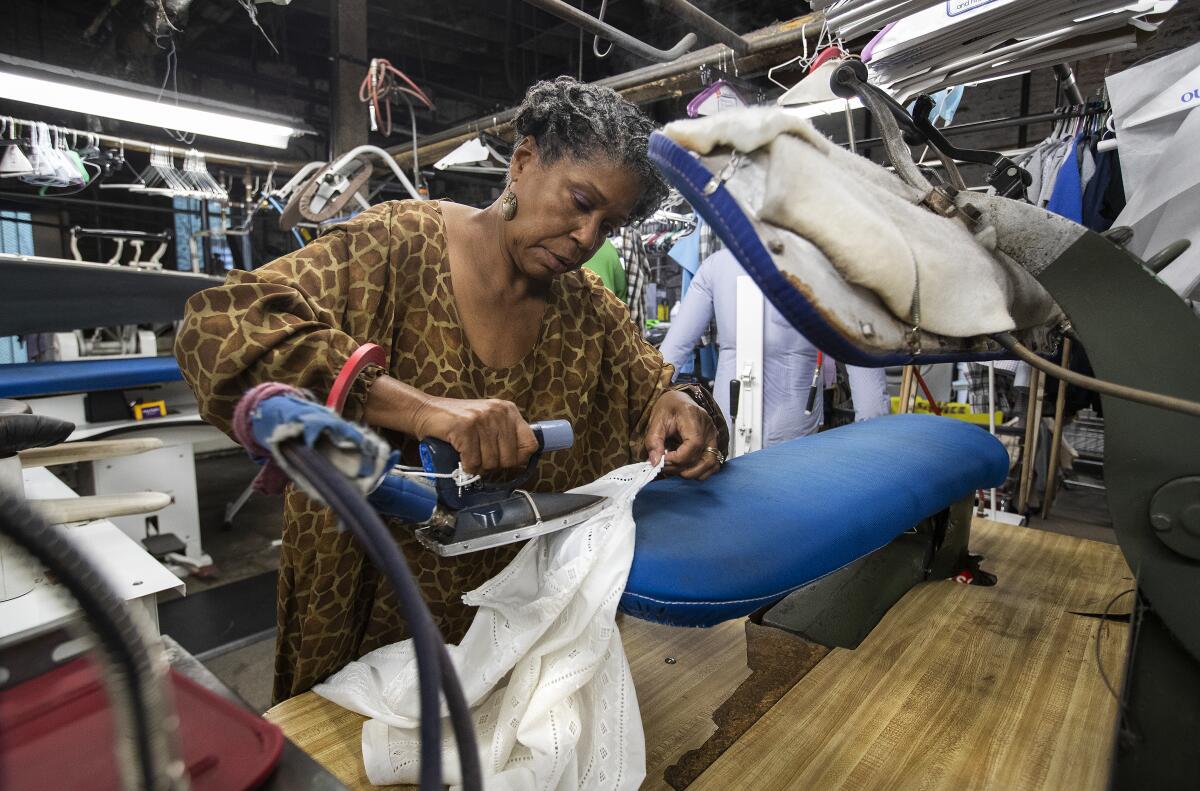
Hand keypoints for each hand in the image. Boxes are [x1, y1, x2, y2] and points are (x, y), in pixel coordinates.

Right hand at [410, 396, 539, 474]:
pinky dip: (466, 466)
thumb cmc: (458, 421)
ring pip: (491, 463)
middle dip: (494, 465)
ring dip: (478, 466)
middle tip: (480, 458)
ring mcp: (481, 419)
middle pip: (510, 458)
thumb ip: (505, 435)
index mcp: (508, 410)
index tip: (506, 460)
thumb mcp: (488, 421)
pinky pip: (473, 462)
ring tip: (468, 455)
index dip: (520, 458)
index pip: (531, 443)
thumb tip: (521, 461)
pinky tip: (460, 457)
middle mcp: (498, 412)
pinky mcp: (465, 428)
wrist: (426, 411)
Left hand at [643, 390, 721, 479]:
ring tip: (674, 469)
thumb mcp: (656, 420)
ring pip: (711, 463)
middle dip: (681, 468)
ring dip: (692, 472)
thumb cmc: (668, 407)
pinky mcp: (713, 444)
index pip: (694, 444)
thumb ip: (654, 441)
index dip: (678, 458)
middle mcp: (708, 429)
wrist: (679, 400)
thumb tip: (655, 462)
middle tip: (664, 466)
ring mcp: (713, 437)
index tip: (663, 460)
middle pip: (703, 457)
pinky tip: (686, 470)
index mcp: (694, 418)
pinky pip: (713, 463)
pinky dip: (701, 471)